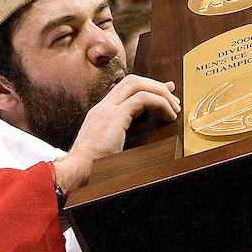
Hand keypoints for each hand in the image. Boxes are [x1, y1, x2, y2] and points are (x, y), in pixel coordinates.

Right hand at [57, 75, 179, 191]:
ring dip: (160, 93)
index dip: (147, 88)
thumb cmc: (93, 167)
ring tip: (174, 107)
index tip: (165, 94)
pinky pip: (142, 99)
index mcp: (101, 112)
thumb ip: (121, 138)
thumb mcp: (110, 148)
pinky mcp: (114, 116)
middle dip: (156, 86)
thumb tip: (139, 138)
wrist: (78, 170)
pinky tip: (169, 115)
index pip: (125, 88)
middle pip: (133, 80)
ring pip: (138, 84)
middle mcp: (103, 106)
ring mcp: (107, 109)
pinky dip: (160, 103)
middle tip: (173, 98)